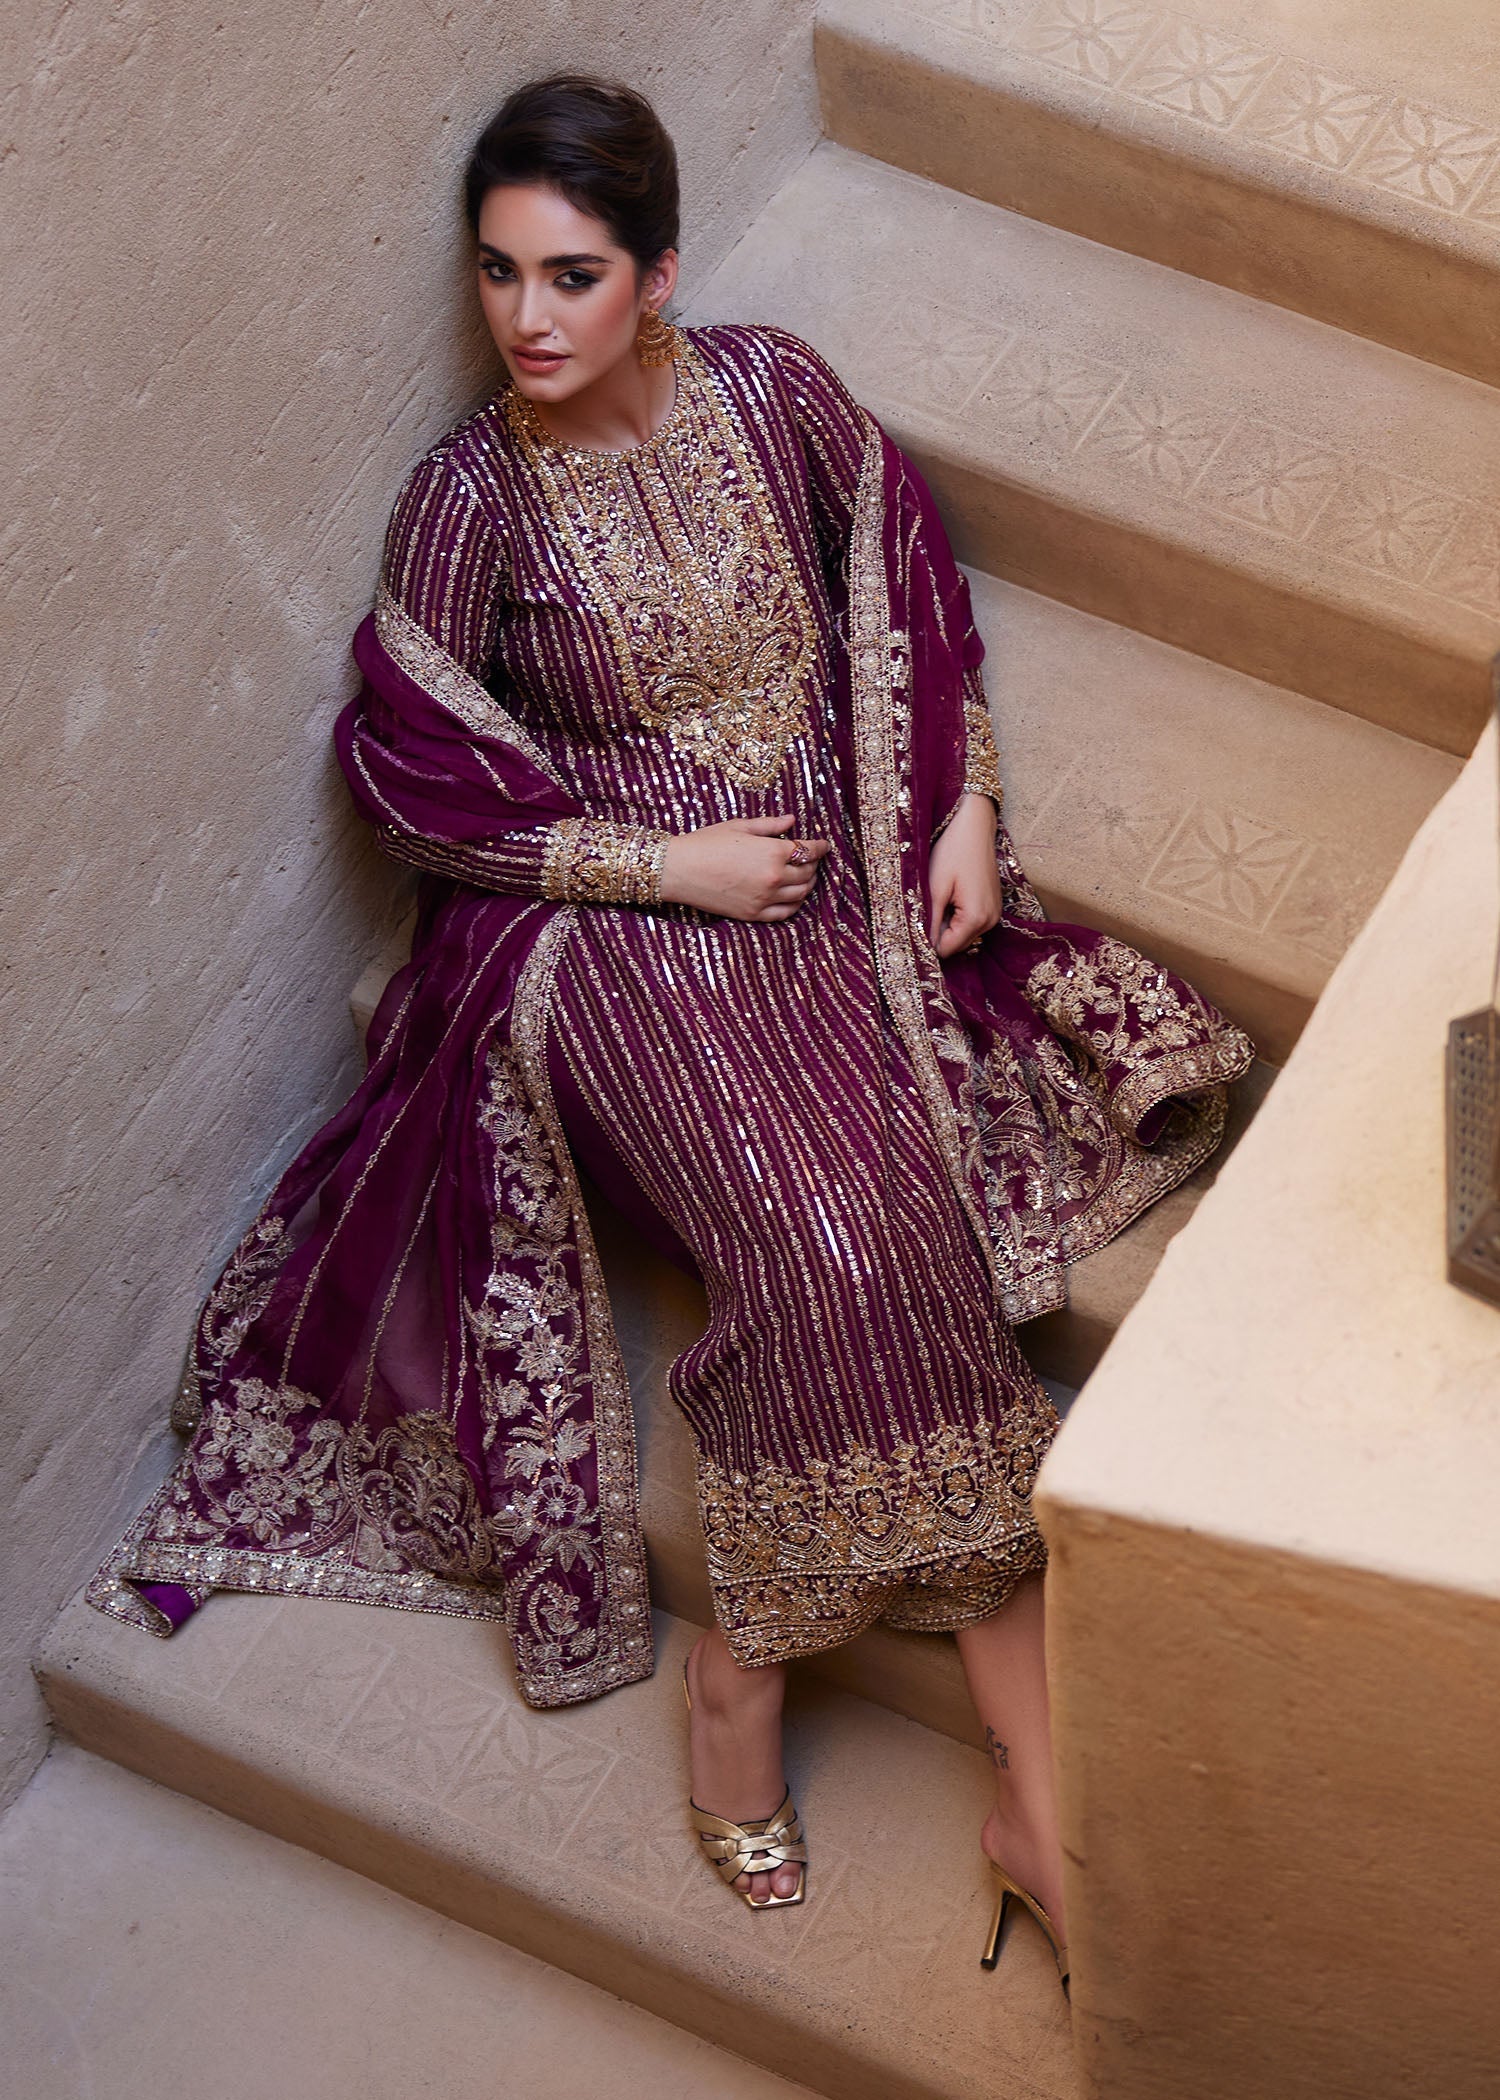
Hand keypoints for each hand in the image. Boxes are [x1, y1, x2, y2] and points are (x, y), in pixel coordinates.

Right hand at [659, 813, 830, 920]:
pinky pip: (785, 913)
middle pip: (808, 872)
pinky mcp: (753, 914)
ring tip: (806, 876)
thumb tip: (792, 820)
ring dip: (808, 884)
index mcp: (773, 852)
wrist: (679, 870)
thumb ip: (770, 825)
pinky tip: (794, 897)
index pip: (809, 851)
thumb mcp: (740, 827)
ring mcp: (765, 898)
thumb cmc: (706, 843)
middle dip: (814, 864)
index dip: (821, 847)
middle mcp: (774, 877)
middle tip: (813, 858)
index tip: (825, 844)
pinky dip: (795, 905)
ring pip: (801, 894)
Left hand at [928, 792, 1001, 957]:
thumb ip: (930, 921)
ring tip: (938, 899)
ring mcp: (994, 914)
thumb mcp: (934, 887)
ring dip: (946, 924)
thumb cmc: (953, 852)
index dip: (927, 942)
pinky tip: (950, 896)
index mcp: (975, 918)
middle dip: (937, 933)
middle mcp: (989, 921)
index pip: (946, 950)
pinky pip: (970, 923)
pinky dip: (956, 917)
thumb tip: (923, 947)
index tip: (915, 926)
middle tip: (925, 907)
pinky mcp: (993, 907)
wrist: (975, 827)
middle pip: (955, 945)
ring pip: (962, 935)